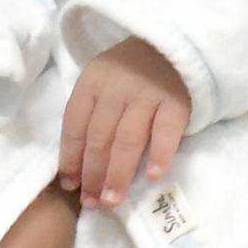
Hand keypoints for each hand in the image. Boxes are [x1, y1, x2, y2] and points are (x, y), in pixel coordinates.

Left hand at [61, 41, 190, 208]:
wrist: (173, 44)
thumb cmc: (131, 71)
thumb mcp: (103, 81)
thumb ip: (91, 114)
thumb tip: (77, 167)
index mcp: (92, 82)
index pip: (75, 125)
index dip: (71, 158)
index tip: (71, 186)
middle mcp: (117, 88)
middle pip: (100, 137)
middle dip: (93, 174)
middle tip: (92, 203)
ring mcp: (148, 94)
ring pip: (128, 140)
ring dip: (118, 173)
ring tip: (113, 200)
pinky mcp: (176, 101)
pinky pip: (166, 131)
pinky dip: (159, 154)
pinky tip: (152, 177)